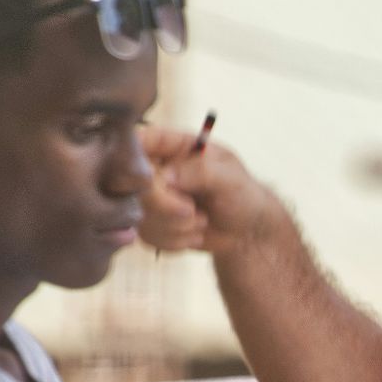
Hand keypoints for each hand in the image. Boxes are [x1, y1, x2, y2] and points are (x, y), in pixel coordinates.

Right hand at [139, 125, 285, 255]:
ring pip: (140, 214)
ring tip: (201, 220)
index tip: (152, 179)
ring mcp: (152, 198)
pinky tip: (195, 234)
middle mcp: (157, 169)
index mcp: (174, 146)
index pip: (140, 140)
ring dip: (175, 226)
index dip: (134, 157)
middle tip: (193, 210)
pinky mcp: (152, 223)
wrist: (248, 232)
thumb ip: (201, 171)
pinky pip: (148, 236)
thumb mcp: (230, 179)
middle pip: (133, 184)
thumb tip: (166, 176)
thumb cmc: (244, 196)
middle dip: (164, 204)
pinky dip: (175, 241)